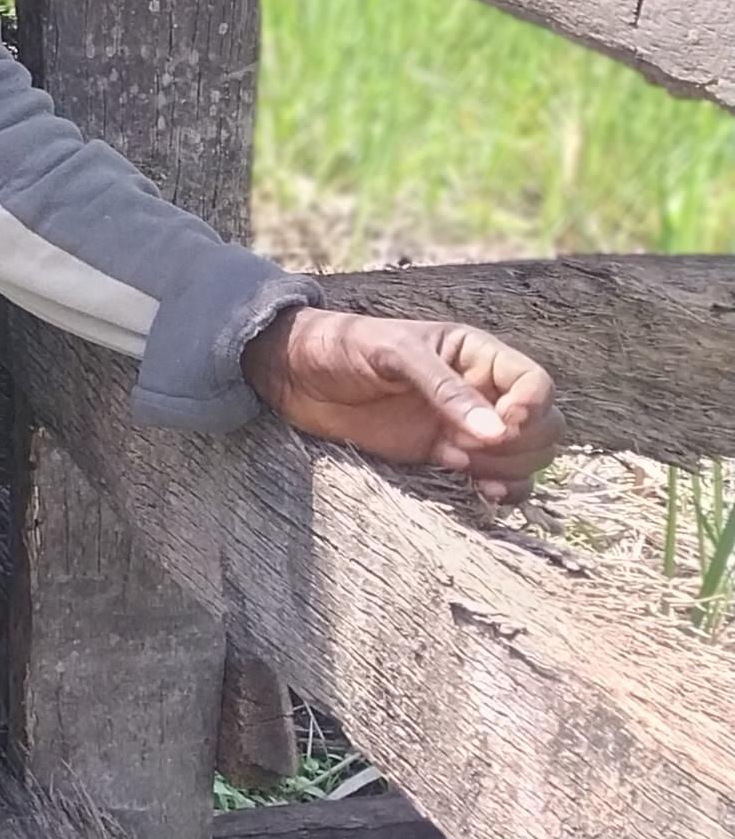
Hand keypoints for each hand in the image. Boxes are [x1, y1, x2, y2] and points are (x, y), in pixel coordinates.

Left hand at [243, 308, 556, 503]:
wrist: (294, 375)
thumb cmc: (341, 346)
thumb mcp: (393, 353)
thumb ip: (444, 389)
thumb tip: (496, 431)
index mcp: (475, 355)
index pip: (534, 383)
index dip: (532, 408)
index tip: (505, 425)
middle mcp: (480, 392)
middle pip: (543, 426)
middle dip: (520, 444)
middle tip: (466, 447)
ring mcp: (465, 427)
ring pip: (526, 457)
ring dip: (510, 468)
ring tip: (459, 461)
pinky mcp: (445, 456)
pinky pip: (499, 480)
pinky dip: (504, 491)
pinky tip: (482, 492)